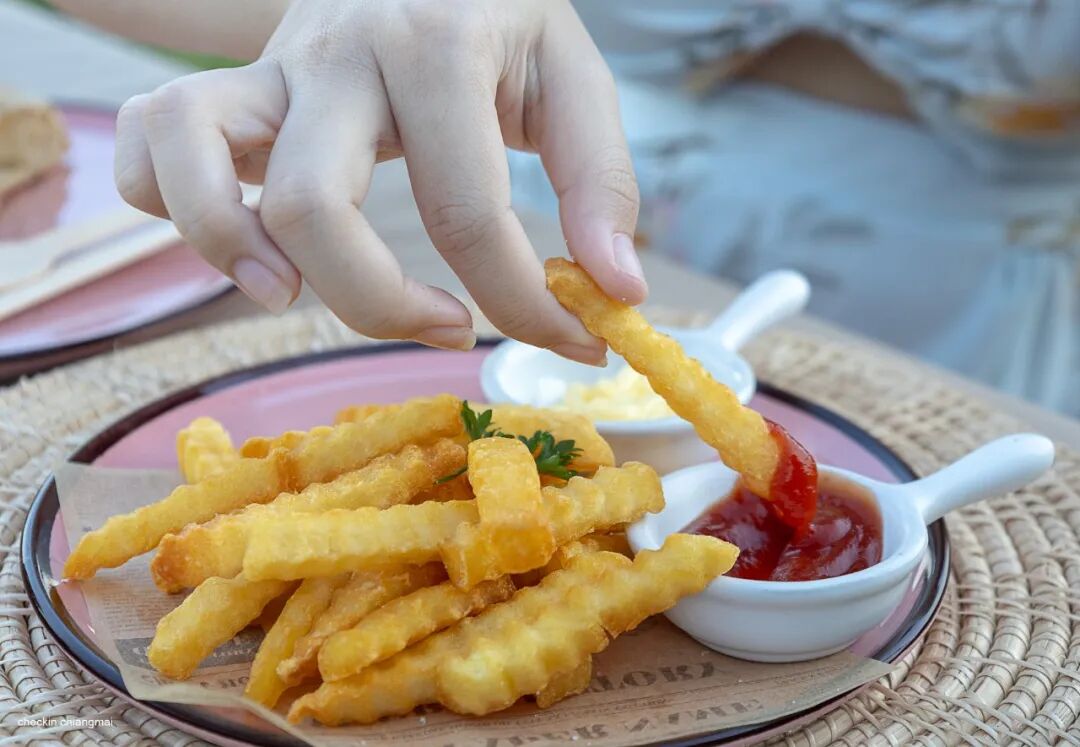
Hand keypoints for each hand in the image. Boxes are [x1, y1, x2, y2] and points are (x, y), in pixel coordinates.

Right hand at [114, 0, 645, 362]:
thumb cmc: (496, 19)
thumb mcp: (571, 77)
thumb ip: (603, 181)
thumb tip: (617, 292)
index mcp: (439, 46)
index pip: (469, 213)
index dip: (521, 306)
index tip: (565, 341)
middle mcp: (339, 53)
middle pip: (311, 205)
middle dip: (376, 304)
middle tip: (448, 328)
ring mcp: (269, 67)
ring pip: (194, 157)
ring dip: (231, 251)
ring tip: (294, 297)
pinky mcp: (224, 83)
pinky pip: (149, 136)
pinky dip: (165, 199)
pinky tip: (240, 237)